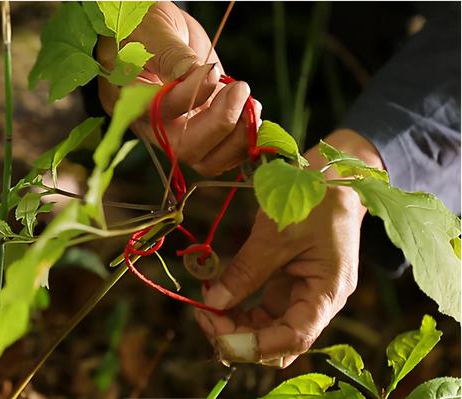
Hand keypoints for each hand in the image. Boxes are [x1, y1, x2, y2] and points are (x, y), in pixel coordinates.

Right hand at [96, 2, 261, 175]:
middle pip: (186, 149)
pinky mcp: (204, 130)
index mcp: (133, 101)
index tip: (210, 70)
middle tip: (240, 89)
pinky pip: (225, 153)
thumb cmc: (146, 25)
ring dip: (238, 137)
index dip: (190, 98)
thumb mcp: (154, 30)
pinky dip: (245, 139)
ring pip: (208, 160)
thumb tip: (199, 77)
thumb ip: (172, 55)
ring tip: (251, 103)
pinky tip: (252, 110)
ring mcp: (182, 131)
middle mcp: (156, 125)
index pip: (159, 115)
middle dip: (221, 123)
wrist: (156, 32)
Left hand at [195, 129, 384, 366]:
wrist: (330, 178)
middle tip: (204, 316)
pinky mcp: (288, 286)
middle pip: (280, 343)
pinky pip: (263, 312)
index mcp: (328, 292)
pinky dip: (239, 311)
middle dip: (241, 338)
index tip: (218, 333)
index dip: (256, 344)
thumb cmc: (312, 201)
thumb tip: (214, 303)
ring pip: (268, 331)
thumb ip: (246, 271)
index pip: (295, 337)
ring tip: (205, 307)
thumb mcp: (276, 234)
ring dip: (236, 327)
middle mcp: (318, 303)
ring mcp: (302, 296)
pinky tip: (217, 298)